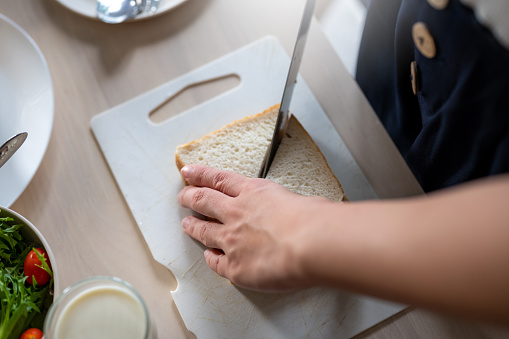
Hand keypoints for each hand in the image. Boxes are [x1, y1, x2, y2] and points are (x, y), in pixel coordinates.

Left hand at [177, 164, 336, 290]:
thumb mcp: (298, 198)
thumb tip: (294, 211)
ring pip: (202, 231)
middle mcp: (236, 213)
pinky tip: (209, 256)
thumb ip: (285, 204)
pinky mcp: (234, 267)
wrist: (311, 243)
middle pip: (202, 201)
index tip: (188, 172)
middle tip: (182, 197)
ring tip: (187, 224)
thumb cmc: (313, 219)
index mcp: (252, 192)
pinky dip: (210, 258)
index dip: (200, 174)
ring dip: (192, 227)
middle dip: (188, 197)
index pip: (218, 179)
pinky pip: (215, 262)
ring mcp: (231, 240)